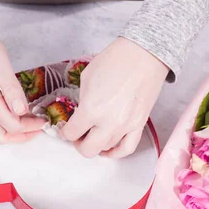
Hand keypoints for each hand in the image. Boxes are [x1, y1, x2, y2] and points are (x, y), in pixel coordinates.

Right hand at [0, 15, 43, 142]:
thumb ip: (11, 88)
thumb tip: (21, 110)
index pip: (10, 124)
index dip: (30, 126)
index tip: (44, 120)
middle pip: (0, 136)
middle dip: (21, 136)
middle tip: (38, 126)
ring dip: (12, 132)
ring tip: (30, 122)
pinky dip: (3, 124)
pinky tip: (15, 114)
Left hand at [62, 37, 168, 157]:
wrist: (144, 55)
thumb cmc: (115, 60)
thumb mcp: (87, 78)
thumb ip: (82, 101)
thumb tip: (81, 114)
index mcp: (91, 109)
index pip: (71, 133)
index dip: (65, 132)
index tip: (65, 128)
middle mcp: (109, 122)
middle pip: (88, 149)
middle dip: (78, 144)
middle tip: (77, 135)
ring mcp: (126, 126)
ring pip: (106, 149)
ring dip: (96, 144)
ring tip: (92, 135)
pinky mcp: (140, 124)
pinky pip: (127, 148)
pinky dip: (116, 152)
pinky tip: (108, 149)